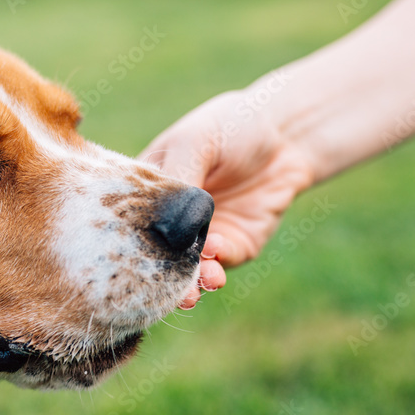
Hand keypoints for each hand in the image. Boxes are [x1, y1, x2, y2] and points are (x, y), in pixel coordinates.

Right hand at [141, 90, 315, 308]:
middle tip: (157, 287)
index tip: (126, 260)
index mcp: (152, 192)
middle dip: (157, 275)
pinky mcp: (234, 246)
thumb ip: (177, 177)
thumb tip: (166, 224)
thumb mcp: (195, 141)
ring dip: (186, 283)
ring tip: (189, 289)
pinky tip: (216, 252)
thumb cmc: (233, 125)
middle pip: (156, 256)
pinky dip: (215, 265)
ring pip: (187, 270)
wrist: (287, 135)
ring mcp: (202, 236)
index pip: (129, 223)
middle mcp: (173, 220)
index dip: (127, 243)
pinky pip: (221, 264)